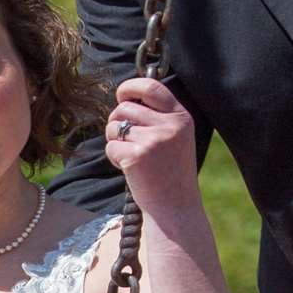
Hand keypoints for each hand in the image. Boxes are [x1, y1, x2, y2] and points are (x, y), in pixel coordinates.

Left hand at [103, 77, 197, 210]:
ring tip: (131, 155)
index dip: (130, 86)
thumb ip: (159, 116)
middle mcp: (169, 126)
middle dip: (117, 119)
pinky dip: (115, 157)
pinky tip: (130, 168)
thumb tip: (127, 97)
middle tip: (125, 137)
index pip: (151, 86)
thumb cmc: (172, 171)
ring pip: (115, 126)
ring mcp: (153, 141)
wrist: (176, 207)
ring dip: (115, 140)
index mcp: (181, 117)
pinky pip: (111, 147)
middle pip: (125, 107)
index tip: (122, 94)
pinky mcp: (136, 157)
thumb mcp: (176, 137)